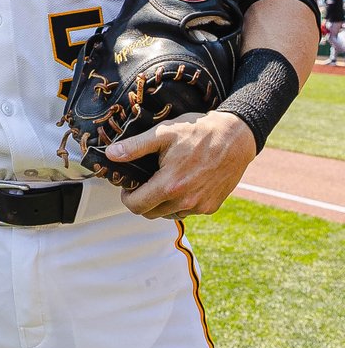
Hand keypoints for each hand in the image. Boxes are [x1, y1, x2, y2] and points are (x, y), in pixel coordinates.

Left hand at [104, 110, 256, 219]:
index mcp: (170, 185)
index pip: (137, 206)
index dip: (127, 197)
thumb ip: (135, 146)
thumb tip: (111, 154)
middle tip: (145, 182)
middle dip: (143, 200)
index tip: (129, 186)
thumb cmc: (199, 132)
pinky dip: (180, 203)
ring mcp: (200, 206)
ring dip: (161, 203)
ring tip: (164, 181)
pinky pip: (187, 212)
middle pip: (150, 213)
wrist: (236, 136)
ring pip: (168, 214)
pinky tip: (182, 184)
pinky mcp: (211, 206)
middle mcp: (186, 201)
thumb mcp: (163, 133)